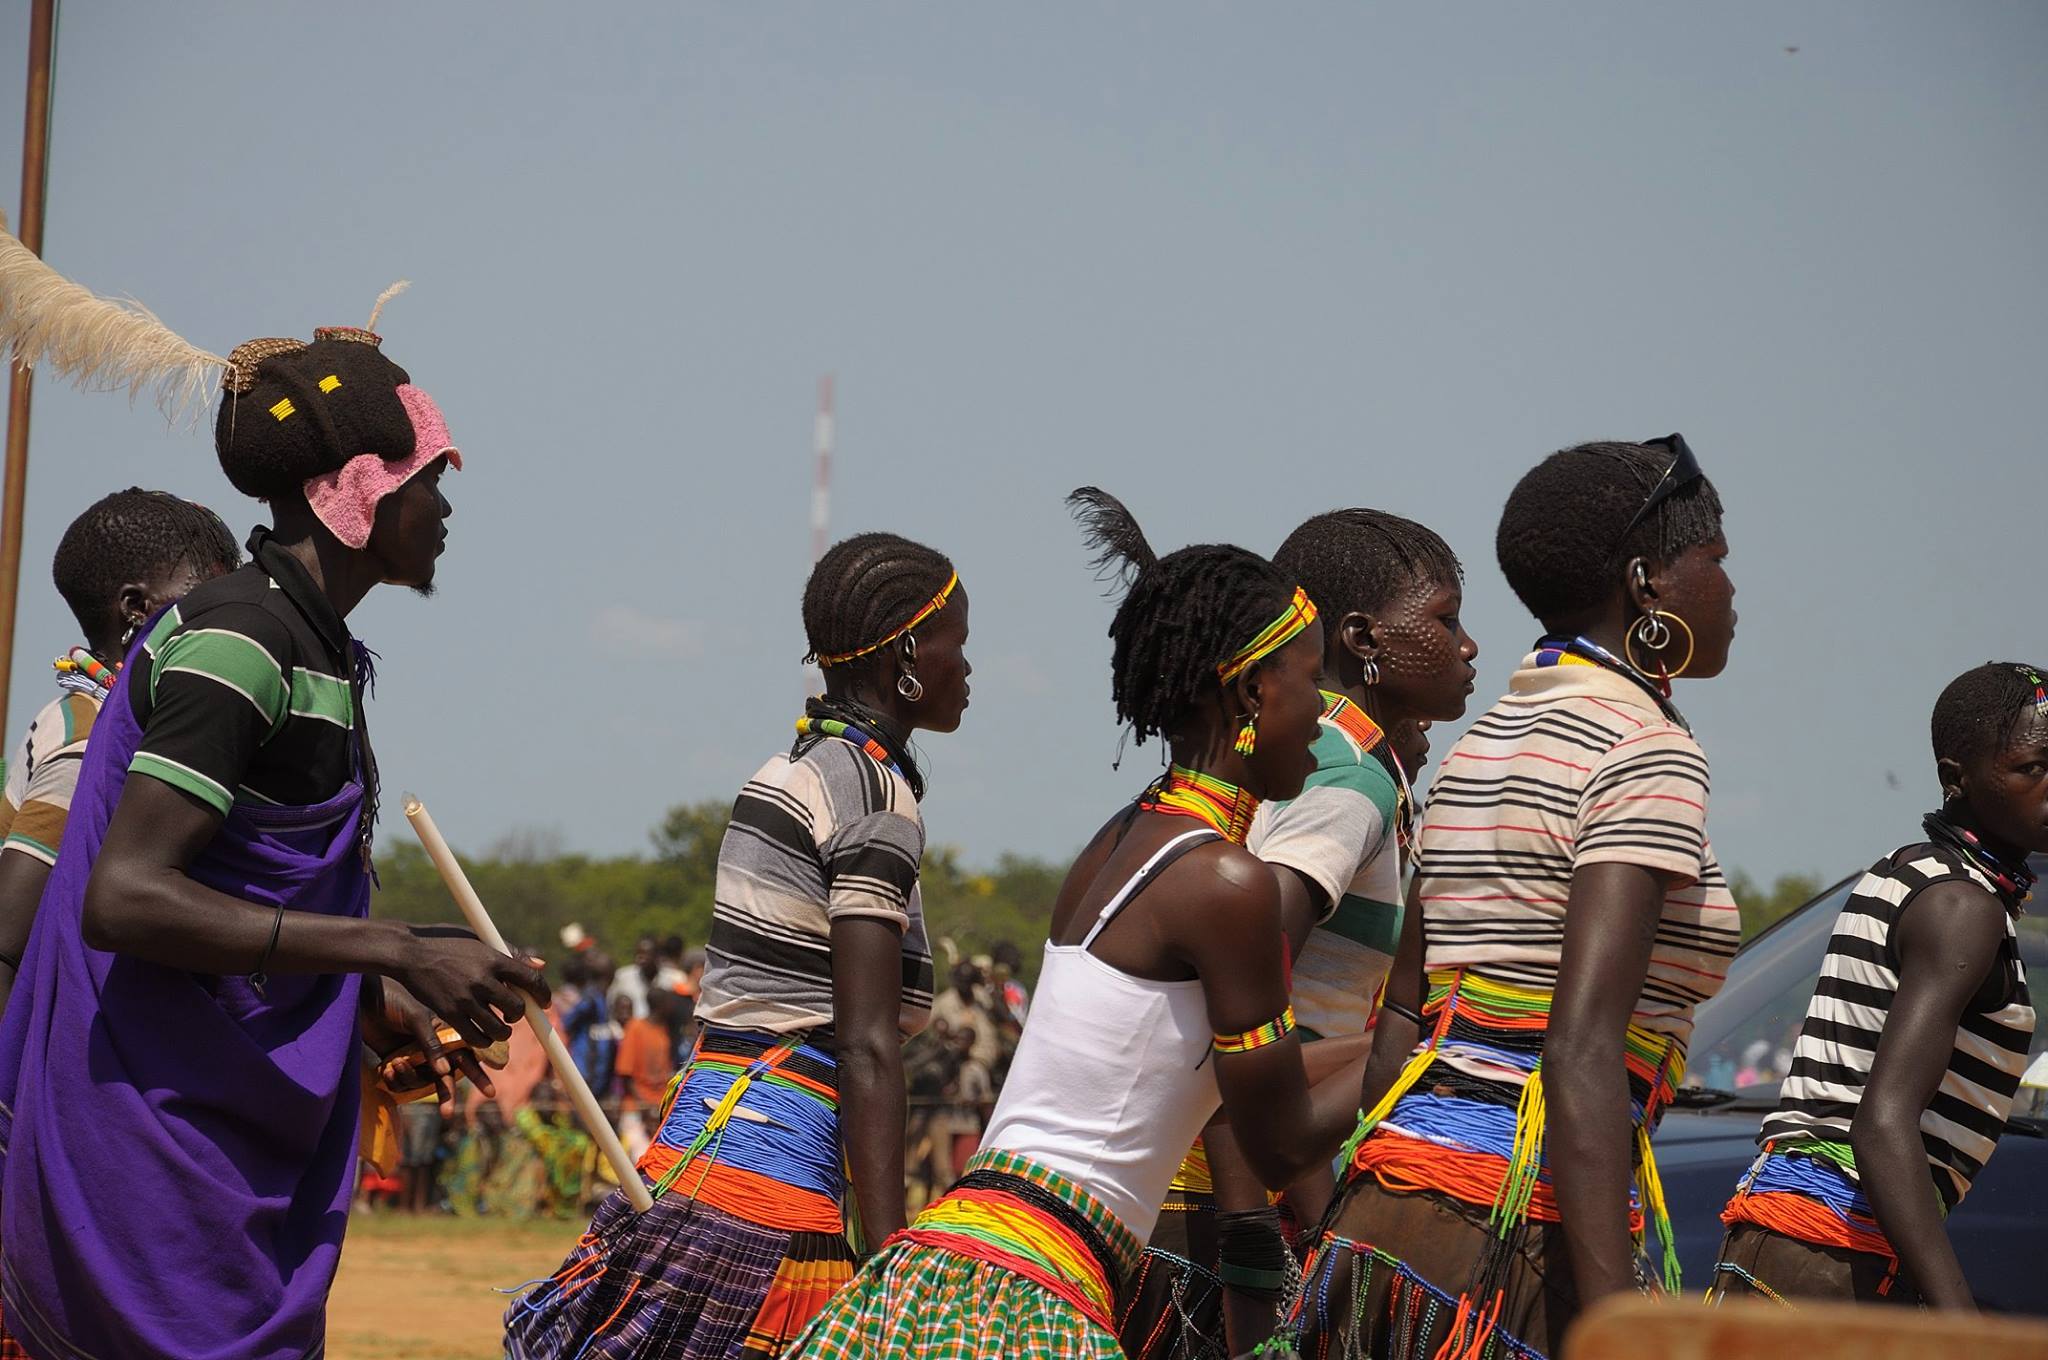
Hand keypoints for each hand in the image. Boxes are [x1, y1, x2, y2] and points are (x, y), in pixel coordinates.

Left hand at [360, 974, 502, 1117]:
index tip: (490, 1093)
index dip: (477, 1075)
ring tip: (396, 1065)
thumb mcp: (416, 1019)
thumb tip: (445, 1072)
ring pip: (420, 1082)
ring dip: (409, 1078)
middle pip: (445, 1078)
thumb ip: (431, 1045)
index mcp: (445, 1033)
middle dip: (446, 1096)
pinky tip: (386, 1068)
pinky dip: (394, 1080)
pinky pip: (400, 1083)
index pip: (466, 1056)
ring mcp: (414, 1057)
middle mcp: (432, 1048)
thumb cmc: (394, 1001)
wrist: (361, 998)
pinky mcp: (395, 1064)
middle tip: (448, 1115)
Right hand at [389, 924, 548, 1052]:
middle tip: (512, 1013)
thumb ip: (510, 952)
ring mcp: (465, 999)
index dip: (543, 994)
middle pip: (517, 1008)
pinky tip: (483, 1034)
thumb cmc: (446, 942)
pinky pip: (476, 1037)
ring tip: (500, 1027)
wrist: (408, 951)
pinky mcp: (449, 1014)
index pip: (531, 979)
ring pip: (499, 1029)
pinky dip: (484, 1040)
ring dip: (504, 1031)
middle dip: (520, 1014)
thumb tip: (541, 965)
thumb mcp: (480, 939)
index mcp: (494, 958)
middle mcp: (483, 980)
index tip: (544, 1002)